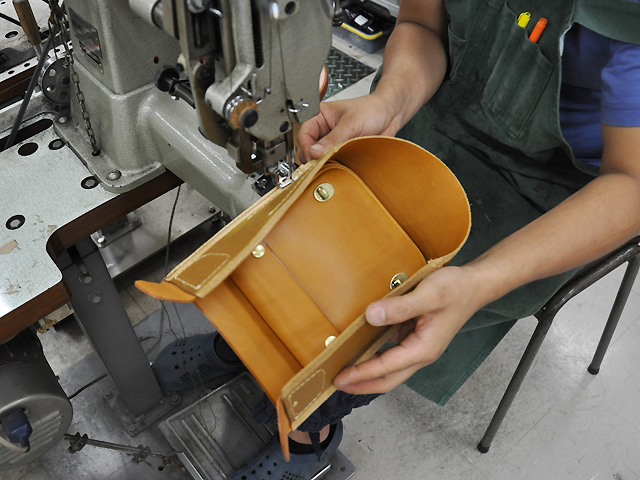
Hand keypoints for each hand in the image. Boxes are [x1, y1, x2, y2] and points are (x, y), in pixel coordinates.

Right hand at [297, 93, 402, 161]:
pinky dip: (333, 166)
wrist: (391, 115)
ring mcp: (331, 142)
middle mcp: (323, 129)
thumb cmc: (373, 109)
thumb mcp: (351, 123)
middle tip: (322, 163)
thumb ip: (333, 139)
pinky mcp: (340, 151)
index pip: (303, 133)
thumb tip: (315, 152)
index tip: (314, 158)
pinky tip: (339, 164)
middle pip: (307, 148)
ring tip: (333, 162)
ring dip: (323, 162)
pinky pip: (331, 162)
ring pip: (318, 157)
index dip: (306, 147)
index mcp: (320, 115)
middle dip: (313, 157)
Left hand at [333, 266, 487, 393]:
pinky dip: (375, 357)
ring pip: (390, 369)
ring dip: (368, 373)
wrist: (474, 285)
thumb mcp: (428, 295)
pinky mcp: (416, 337)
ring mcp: (418, 347)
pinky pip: (392, 353)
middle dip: (361, 384)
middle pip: (388, 379)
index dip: (361, 374)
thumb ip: (400, 307)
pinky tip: (362, 349)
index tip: (340, 377)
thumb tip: (371, 316)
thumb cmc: (456, 290)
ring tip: (344, 371)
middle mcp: (421, 353)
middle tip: (336, 383)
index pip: (386, 368)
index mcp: (423, 349)